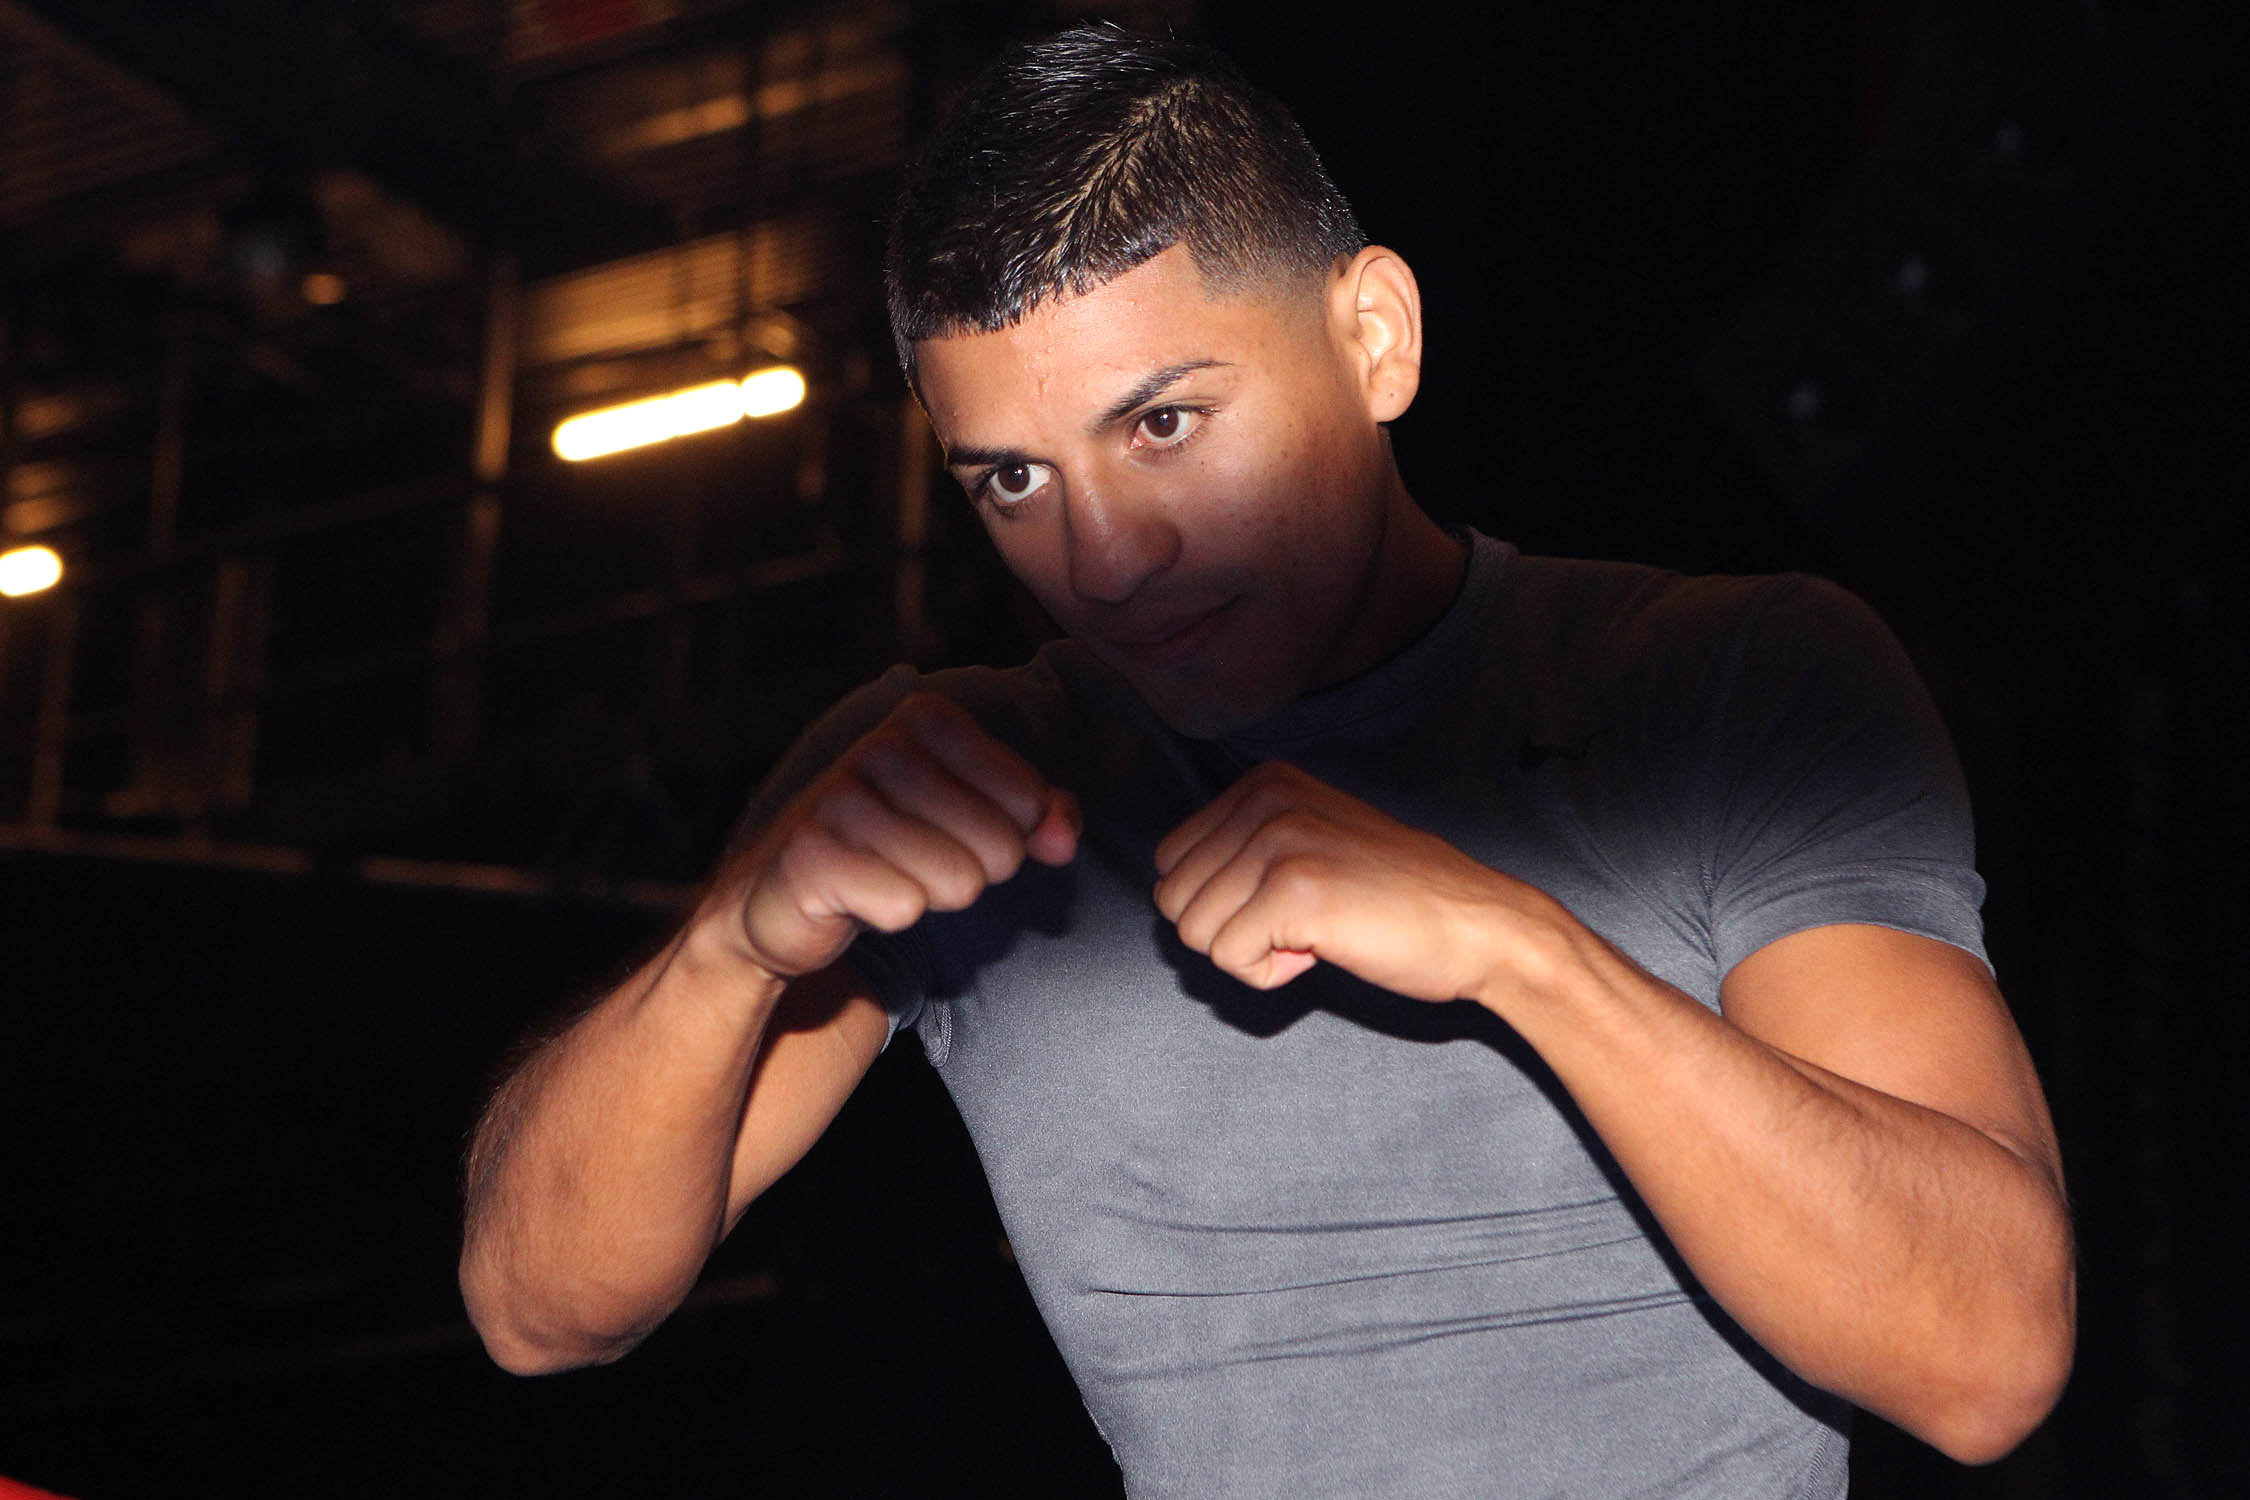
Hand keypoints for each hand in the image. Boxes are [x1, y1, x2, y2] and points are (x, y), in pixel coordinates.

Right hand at [713, 693, 1079, 981]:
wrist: (784, 896)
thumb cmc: (890, 849)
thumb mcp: (972, 819)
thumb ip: (1037, 816)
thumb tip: (1064, 839)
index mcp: (925, 719)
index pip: (1027, 799)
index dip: (1009, 837)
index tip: (955, 833)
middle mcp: (879, 745)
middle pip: (999, 845)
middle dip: (973, 874)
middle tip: (918, 863)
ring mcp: (838, 797)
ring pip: (957, 880)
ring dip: (930, 897)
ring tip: (889, 878)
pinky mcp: (809, 854)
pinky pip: (903, 906)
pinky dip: (890, 916)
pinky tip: (858, 899)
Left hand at [1153, 761, 1562, 1002]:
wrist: (1482, 927)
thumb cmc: (1399, 901)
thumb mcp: (1312, 842)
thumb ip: (1245, 849)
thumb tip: (1173, 891)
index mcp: (1263, 782)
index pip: (1170, 863)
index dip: (1222, 905)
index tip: (1287, 904)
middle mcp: (1266, 799)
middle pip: (1174, 899)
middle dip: (1228, 931)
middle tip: (1300, 924)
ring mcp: (1280, 840)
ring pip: (1194, 932)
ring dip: (1251, 954)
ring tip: (1314, 935)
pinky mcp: (1295, 890)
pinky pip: (1229, 960)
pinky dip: (1270, 976)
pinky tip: (1320, 953)